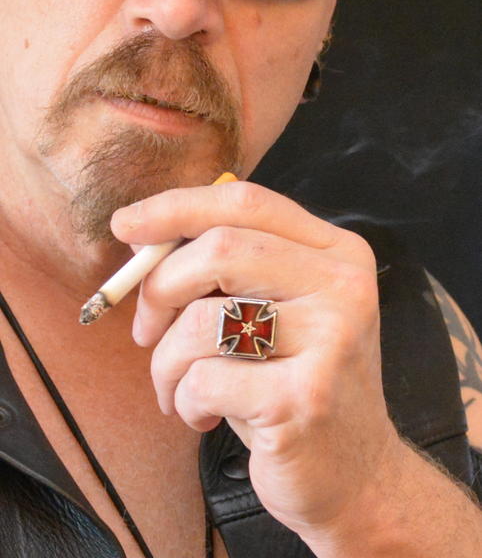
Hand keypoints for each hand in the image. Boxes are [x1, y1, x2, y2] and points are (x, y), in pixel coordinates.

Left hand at [111, 181, 399, 547]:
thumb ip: (222, 269)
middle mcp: (344, 285)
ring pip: (202, 319)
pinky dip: (184, 399)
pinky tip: (203, 416)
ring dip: (166, 359)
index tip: (125, 224)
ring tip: (177, 387)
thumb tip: (142, 236)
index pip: (246, 202)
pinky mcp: (306, 397)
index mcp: (336, 252)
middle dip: (159, 287)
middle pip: (220, 248)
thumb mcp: (272, 313)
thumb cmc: (294, 383)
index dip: (177, 207)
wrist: (356, 473)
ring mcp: (331, 339)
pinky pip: (204, 378)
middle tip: (144, 329)